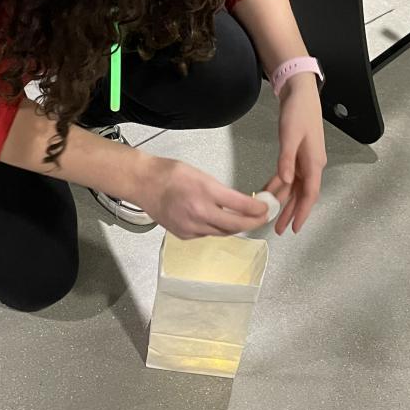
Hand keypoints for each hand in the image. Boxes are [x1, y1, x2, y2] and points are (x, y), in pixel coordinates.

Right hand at [136, 157, 268, 239]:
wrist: (143, 184)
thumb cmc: (168, 174)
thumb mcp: (201, 174)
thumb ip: (221, 191)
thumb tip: (239, 202)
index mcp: (205, 192)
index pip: (240, 205)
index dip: (257, 209)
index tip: (266, 208)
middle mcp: (199, 212)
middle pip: (235, 225)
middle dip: (253, 223)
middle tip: (262, 218)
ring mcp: (190, 227)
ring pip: (222, 233)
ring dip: (236, 227)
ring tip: (246, 220)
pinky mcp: (184, 234)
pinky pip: (207, 234)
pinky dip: (218, 229)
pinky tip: (221, 222)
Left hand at [264, 74, 326, 234]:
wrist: (300, 93)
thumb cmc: (298, 113)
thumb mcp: (290, 136)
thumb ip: (287, 160)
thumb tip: (285, 183)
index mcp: (314, 162)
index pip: (310, 194)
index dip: (302, 212)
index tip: (294, 228)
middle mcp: (312, 165)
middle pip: (302, 195)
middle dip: (291, 212)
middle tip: (279, 229)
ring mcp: (305, 160)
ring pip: (294, 187)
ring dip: (283, 201)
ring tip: (270, 216)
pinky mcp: (297, 154)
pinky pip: (288, 175)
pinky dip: (278, 185)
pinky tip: (267, 192)